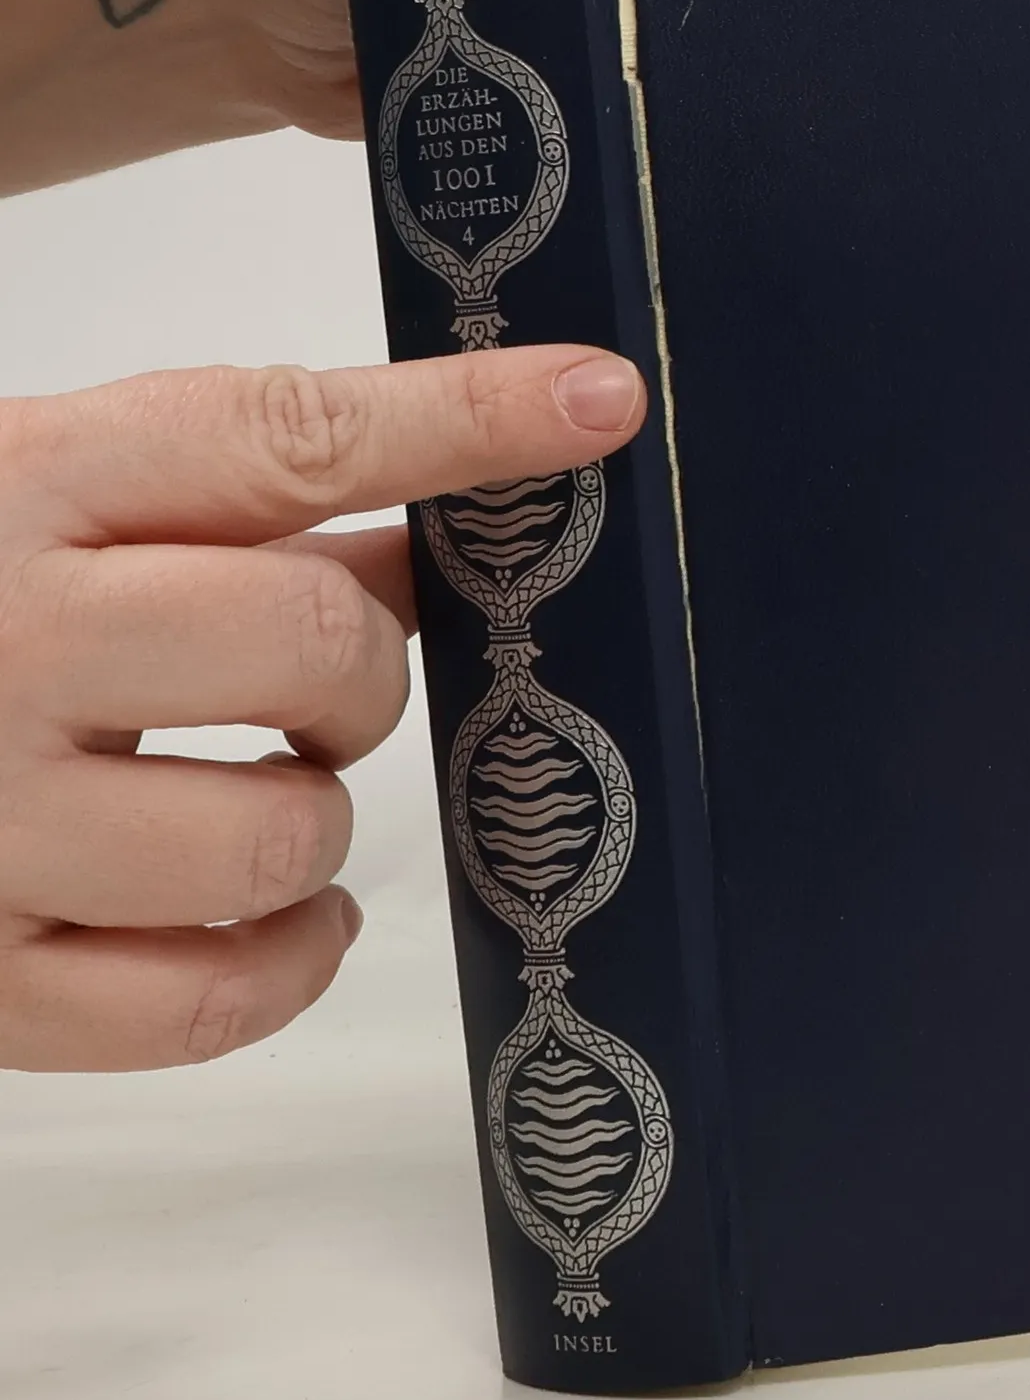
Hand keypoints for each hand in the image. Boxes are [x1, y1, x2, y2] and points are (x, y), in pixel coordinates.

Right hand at [0, 345, 645, 1070]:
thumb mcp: (37, 498)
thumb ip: (231, 508)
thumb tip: (441, 534)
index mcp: (13, 491)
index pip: (285, 436)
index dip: (468, 415)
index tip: (602, 400)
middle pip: (317, 645)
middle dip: (358, 669)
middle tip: (315, 679)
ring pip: (285, 831)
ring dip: (318, 814)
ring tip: (253, 785)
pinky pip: (213, 1000)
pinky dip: (286, 957)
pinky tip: (277, 911)